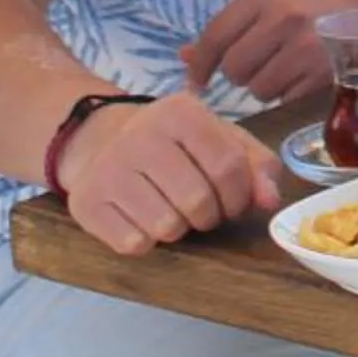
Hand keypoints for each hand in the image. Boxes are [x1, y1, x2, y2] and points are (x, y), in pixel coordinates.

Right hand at [56, 92, 280, 256]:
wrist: (99, 140)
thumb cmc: (173, 143)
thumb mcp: (218, 138)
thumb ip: (255, 164)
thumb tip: (271, 200)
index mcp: (181, 112)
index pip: (229, 166)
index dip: (240, 196)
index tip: (233, 202)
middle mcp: (140, 135)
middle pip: (198, 202)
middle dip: (210, 217)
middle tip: (202, 210)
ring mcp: (109, 170)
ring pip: (167, 227)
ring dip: (178, 229)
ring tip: (171, 210)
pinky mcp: (86, 203)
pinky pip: (134, 244)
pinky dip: (146, 241)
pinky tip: (141, 218)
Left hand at [179, 0, 357, 101]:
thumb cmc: (313, 5)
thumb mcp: (271, 2)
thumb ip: (229, 28)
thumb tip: (183, 57)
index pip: (215, 36)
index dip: (200, 64)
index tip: (196, 81)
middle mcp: (282, 18)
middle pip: (234, 69)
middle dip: (242, 73)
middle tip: (261, 63)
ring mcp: (304, 48)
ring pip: (258, 89)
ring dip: (265, 86)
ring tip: (286, 68)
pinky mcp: (321, 73)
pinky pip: (283, 99)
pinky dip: (287, 93)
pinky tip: (302, 76)